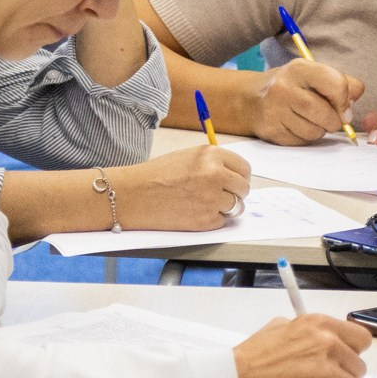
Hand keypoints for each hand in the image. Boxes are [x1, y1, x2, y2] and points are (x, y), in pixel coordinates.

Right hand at [104, 146, 250, 230]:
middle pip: (243, 188)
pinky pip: (222, 222)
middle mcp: (215, 175)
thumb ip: (213, 163)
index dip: (240, 176)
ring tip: (207, 204)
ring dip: (226, 208)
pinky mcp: (205, 220)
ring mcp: (211, 199)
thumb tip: (234, 175)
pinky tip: (197, 213)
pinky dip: (213, 220)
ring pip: (237, 207)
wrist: (132, 195)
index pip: (244, 168)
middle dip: (236, 193)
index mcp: (212, 155)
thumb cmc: (156, 175)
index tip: (235, 182)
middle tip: (222, 195)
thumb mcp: (189, 157)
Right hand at [232, 314, 372, 377]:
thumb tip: (328, 337)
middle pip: (359, 367)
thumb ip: (309, 331)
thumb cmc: (251, 358)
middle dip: (344, 375)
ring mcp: (326, 372)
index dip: (353, 351)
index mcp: (319, 325)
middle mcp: (327, 345)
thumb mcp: (280, 327)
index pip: (362, 338)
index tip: (346, 358)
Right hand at [253, 58, 362, 145]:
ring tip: (311, 120)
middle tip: (331, 119)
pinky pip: (301, 141)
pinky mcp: (271, 130)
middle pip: (324, 113)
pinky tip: (297, 126)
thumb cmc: (293, 86)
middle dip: (334, 121)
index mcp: (300, 68)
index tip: (345, 109)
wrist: (252, 99)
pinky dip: (305, 138)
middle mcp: (284, 86)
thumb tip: (353, 103)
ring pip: (314, 131)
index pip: (336, 84)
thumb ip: (342, 84)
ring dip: (320, 130)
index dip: (345, 101)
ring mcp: (275, 109)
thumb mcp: (315, 75)